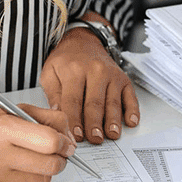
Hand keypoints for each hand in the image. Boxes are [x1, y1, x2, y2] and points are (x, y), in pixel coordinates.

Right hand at [0, 105, 76, 181]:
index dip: (64, 143)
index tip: (65, 144)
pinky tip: (20, 175)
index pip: (50, 141)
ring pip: (45, 181)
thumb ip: (48, 119)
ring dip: (44, 172)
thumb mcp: (14, 113)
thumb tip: (70, 139)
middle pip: (51, 164)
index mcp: (2, 130)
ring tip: (30, 162)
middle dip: (59, 159)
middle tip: (53, 154)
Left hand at [40, 19, 139, 143]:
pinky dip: (132, 110)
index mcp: (73, 70)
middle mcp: (95, 71)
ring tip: (112, 134)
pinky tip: (130, 121)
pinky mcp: (123, 79)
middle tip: (94, 139)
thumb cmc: (66, 60)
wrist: (84, 41)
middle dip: (94, 124)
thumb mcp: (50, 73)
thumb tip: (58, 116)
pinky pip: (130, 96)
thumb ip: (53, 94)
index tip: (75, 136)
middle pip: (95, 103)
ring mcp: (112, 75)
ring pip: (112, 102)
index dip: (74, 120)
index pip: (73, 100)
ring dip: (113, 121)